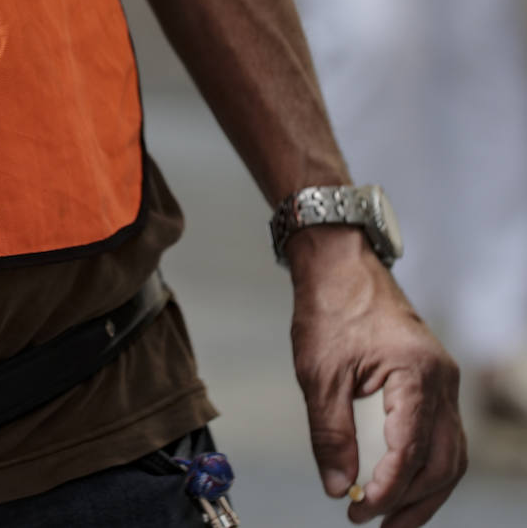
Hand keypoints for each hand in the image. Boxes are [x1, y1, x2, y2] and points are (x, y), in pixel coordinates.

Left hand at [287, 227, 465, 526]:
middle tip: (372, 524)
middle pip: (443, 461)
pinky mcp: (432, 383)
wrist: (340, 266)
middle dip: (410, 501)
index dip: (389, 487)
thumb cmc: (329, 310)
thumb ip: (330, 434)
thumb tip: (338, 486)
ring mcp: (442, 383)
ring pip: (450, 454)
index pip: (412, 449)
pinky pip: (442, 436)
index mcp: (416, 377)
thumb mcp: (319, 374)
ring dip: (424, 492)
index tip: (360, 510)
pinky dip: (425, 466)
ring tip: (389, 519)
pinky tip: (401, 485)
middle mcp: (441, 383)